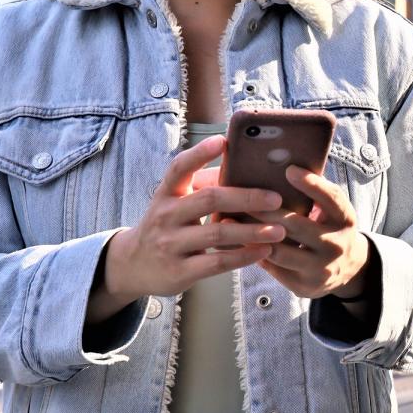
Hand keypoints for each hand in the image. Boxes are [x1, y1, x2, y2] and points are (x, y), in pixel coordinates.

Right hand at [101, 135, 286, 302]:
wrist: (133, 265)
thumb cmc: (165, 228)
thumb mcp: (172, 204)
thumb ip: (199, 189)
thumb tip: (240, 169)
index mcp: (165, 194)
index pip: (179, 168)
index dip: (199, 153)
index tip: (223, 141)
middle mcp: (166, 216)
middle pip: (209, 199)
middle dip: (245, 197)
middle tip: (276, 198)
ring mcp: (171, 245)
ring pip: (218, 234)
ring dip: (252, 231)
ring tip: (279, 230)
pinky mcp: (180, 271)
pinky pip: (217, 263)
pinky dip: (244, 256)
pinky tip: (263, 251)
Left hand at [235, 164, 371, 299]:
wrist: (349, 270)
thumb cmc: (330, 228)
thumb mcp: (332, 210)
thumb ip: (314, 194)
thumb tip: (279, 167)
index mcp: (344, 219)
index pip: (330, 199)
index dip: (311, 184)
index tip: (289, 170)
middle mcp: (335, 244)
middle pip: (295, 225)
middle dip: (264, 211)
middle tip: (239, 198)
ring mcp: (320, 268)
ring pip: (279, 250)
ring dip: (251, 235)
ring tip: (229, 220)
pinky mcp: (304, 285)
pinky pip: (273, 268)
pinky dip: (253, 253)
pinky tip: (235, 242)